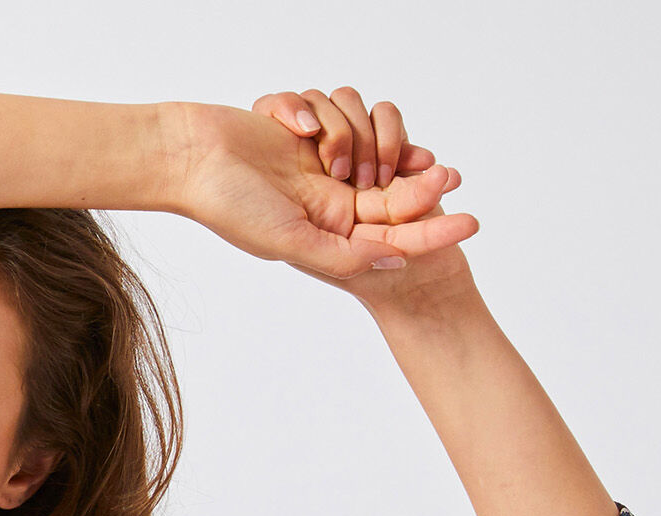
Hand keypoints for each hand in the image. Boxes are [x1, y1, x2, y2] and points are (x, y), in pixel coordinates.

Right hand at [173, 90, 478, 296]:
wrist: (190, 158)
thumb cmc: (231, 207)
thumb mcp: (292, 242)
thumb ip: (345, 256)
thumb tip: (395, 261)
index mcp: (325, 232)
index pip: (390, 233)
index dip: (432, 230)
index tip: (471, 223)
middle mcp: (327, 198)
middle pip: (391, 186)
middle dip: (416, 179)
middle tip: (445, 173)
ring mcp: (318, 160)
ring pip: (367, 137)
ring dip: (350, 134)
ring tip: (317, 143)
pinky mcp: (306, 126)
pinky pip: (333, 110)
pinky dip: (314, 112)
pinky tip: (293, 126)